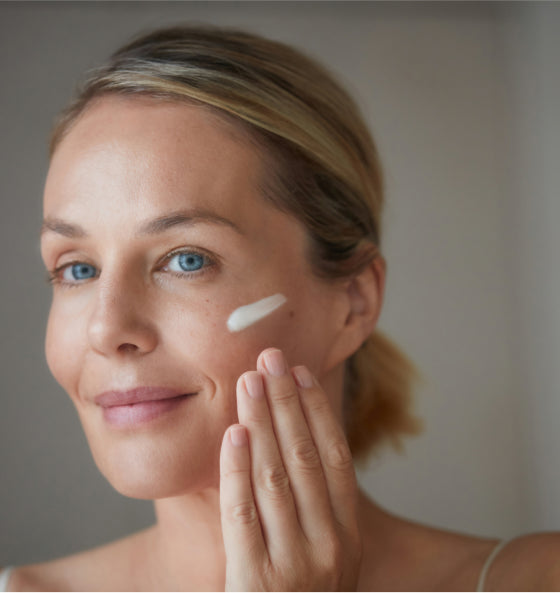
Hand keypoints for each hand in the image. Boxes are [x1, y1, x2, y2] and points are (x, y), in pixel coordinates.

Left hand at [219, 348, 361, 590]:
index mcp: (347, 536)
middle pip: (305, 457)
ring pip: (276, 475)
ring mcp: (295, 565)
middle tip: (271, 357)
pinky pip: (244, 514)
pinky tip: (235, 433)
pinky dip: (239, 469)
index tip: (302, 373)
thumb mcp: (322, 559)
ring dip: (263, 421)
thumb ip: (314, 509)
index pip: (334, 458)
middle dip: (287, 402)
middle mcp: (329, 546)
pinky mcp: (256, 582)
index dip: (318, 411)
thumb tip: (296, 440)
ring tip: (251, 380)